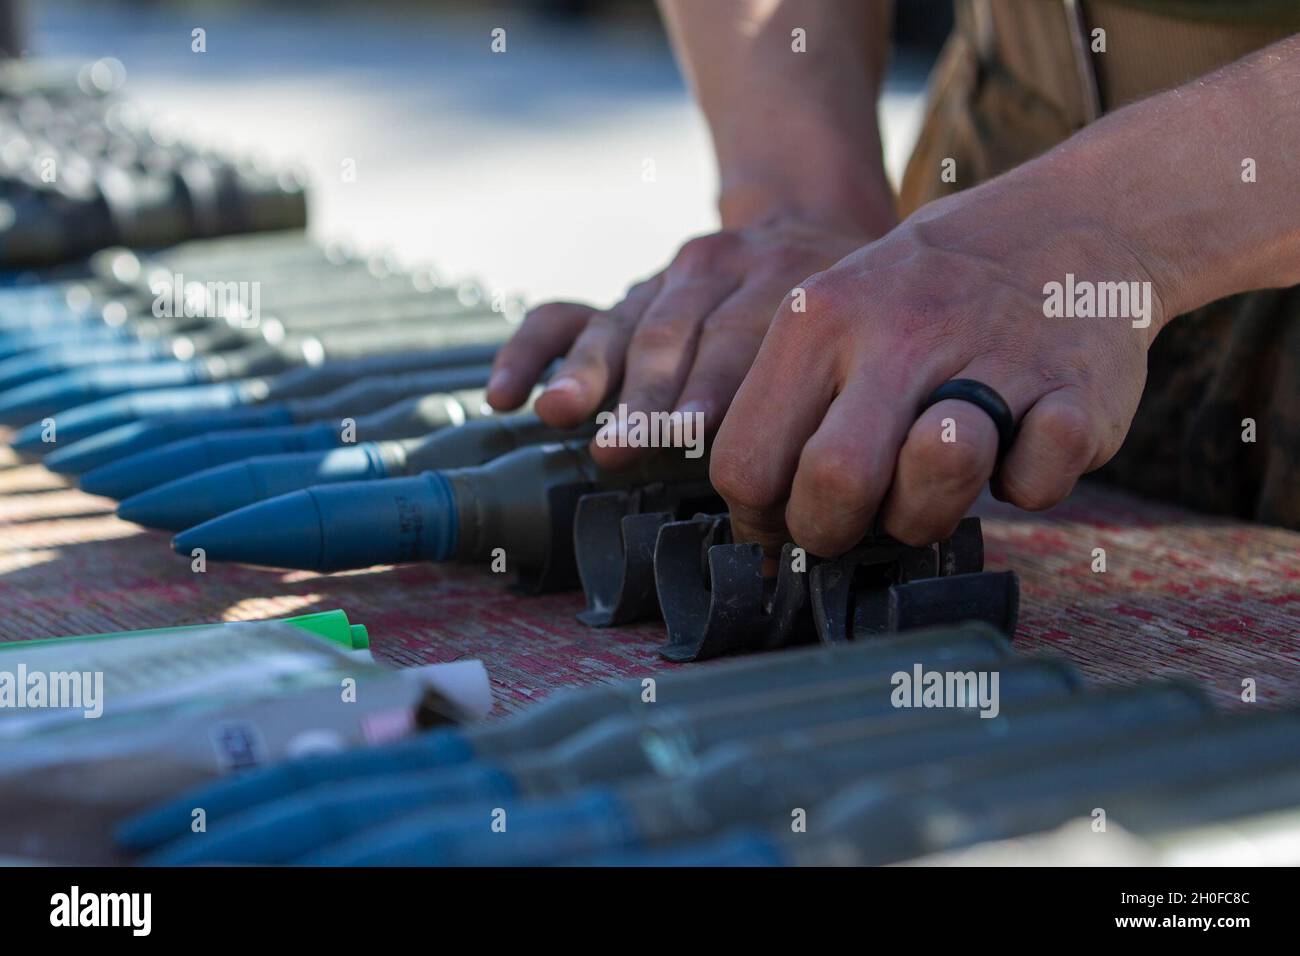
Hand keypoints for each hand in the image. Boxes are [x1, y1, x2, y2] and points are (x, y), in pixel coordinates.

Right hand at [485, 218, 886, 466]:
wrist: (810, 226)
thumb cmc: (843, 318)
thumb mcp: (861, 335)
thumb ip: (841, 393)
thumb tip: (833, 483)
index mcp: (785, 287)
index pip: (739, 339)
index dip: (713, 390)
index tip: (691, 433)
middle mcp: (719, 276)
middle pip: (673, 334)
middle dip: (646, 394)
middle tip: (626, 442)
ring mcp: (665, 284)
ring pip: (621, 325)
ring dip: (590, 375)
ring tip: (565, 414)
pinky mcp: (626, 298)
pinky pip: (565, 318)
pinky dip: (529, 354)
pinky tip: (504, 395)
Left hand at [710, 166, 1167, 554]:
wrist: (1071, 220)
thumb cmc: (926, 298)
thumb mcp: (832, 316)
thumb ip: (785, 411)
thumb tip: (757, 535)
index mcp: (818, 320)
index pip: (744, 466)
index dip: (763, 519)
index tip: (791, 517)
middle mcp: (899, 333)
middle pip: (832, 487)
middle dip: (837, 532)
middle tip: (862, 515)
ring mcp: (993, 358)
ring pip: (928, 491)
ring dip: (926, 513)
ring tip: (933, 477)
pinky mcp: (1077, 391)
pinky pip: (1034, 485)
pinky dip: (1028, 481)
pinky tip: (1022, 440)